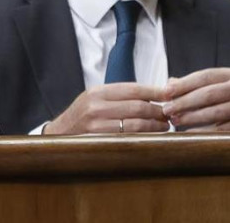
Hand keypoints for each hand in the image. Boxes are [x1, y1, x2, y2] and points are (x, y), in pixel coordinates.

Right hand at [43, 83, 167, 134]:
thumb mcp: (96, 98)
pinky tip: (151, 136)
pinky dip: (144, 137)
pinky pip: (128, 139)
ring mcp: (97, 126)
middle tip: (170, 114)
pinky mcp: (99, 142)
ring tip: (164, 126)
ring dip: (155, 126)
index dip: (155, 91)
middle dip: (159, 111)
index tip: (170, 94)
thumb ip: (121, 95)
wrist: (59, 134)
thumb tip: (156, 92)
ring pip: (136, 125)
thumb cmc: (83, 115)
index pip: (134, 89)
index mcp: (98, 92)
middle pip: (138, 107)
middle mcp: (96, 106)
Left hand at [162, 68, 229, 130]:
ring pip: (215, 112)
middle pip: (208, 94)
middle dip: (184, 102)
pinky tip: (189, 133)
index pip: (204, 76)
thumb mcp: (215, 86)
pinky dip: (203, 132)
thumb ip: (192, 85)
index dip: (184, 84)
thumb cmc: (227, 99)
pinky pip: (222, 129)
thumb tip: (168, 84)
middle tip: (167, 110)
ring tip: (175, 121)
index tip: (166, 92)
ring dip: (192, 118)